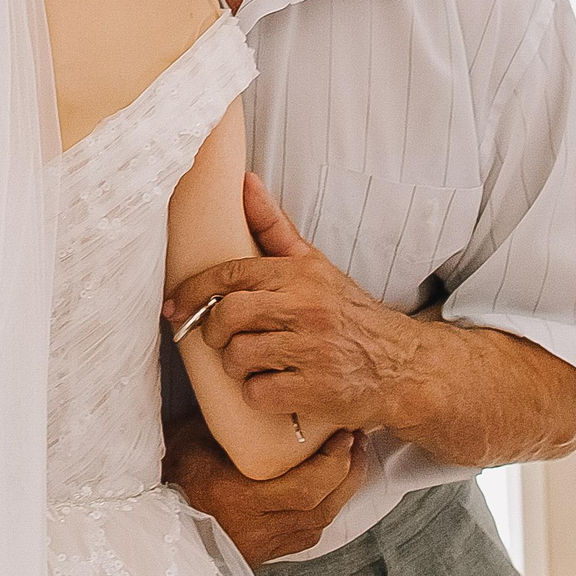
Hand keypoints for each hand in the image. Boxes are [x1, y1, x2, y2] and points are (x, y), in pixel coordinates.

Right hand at [163, 409, 369, 564]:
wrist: (154, 529)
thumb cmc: (168, 480)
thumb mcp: (190, 443)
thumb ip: (223, 425)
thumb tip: (253, 390)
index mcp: (238, 501)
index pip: (303, 489)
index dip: (331, 464)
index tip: (343, 435)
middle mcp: (256, 528)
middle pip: (319, 507)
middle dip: (346, 473)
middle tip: (356, 442)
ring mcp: (262, 545)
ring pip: (318, 522)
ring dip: (342, 491)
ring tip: (352, 460)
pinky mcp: (265, 554)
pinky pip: (307, 534)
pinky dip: (325, 508)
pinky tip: (331, 489)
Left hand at [166, 174, 431, 435]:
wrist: (402, 364)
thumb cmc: (346, 312)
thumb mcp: (314, 264)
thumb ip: (274, 226)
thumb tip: (244, 181)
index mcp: (299, 274)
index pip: (229, 276)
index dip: (191, 293)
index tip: (173, 308)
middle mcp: (307, 308)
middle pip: (227, 316)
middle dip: (213, 332)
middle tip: (222, 339)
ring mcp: (313, 350)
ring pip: (238, 357)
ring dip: (236, 366)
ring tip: (255, 363)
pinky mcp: (316, 390)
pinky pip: (258, 393)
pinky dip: (257, 394)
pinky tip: (274, 385)